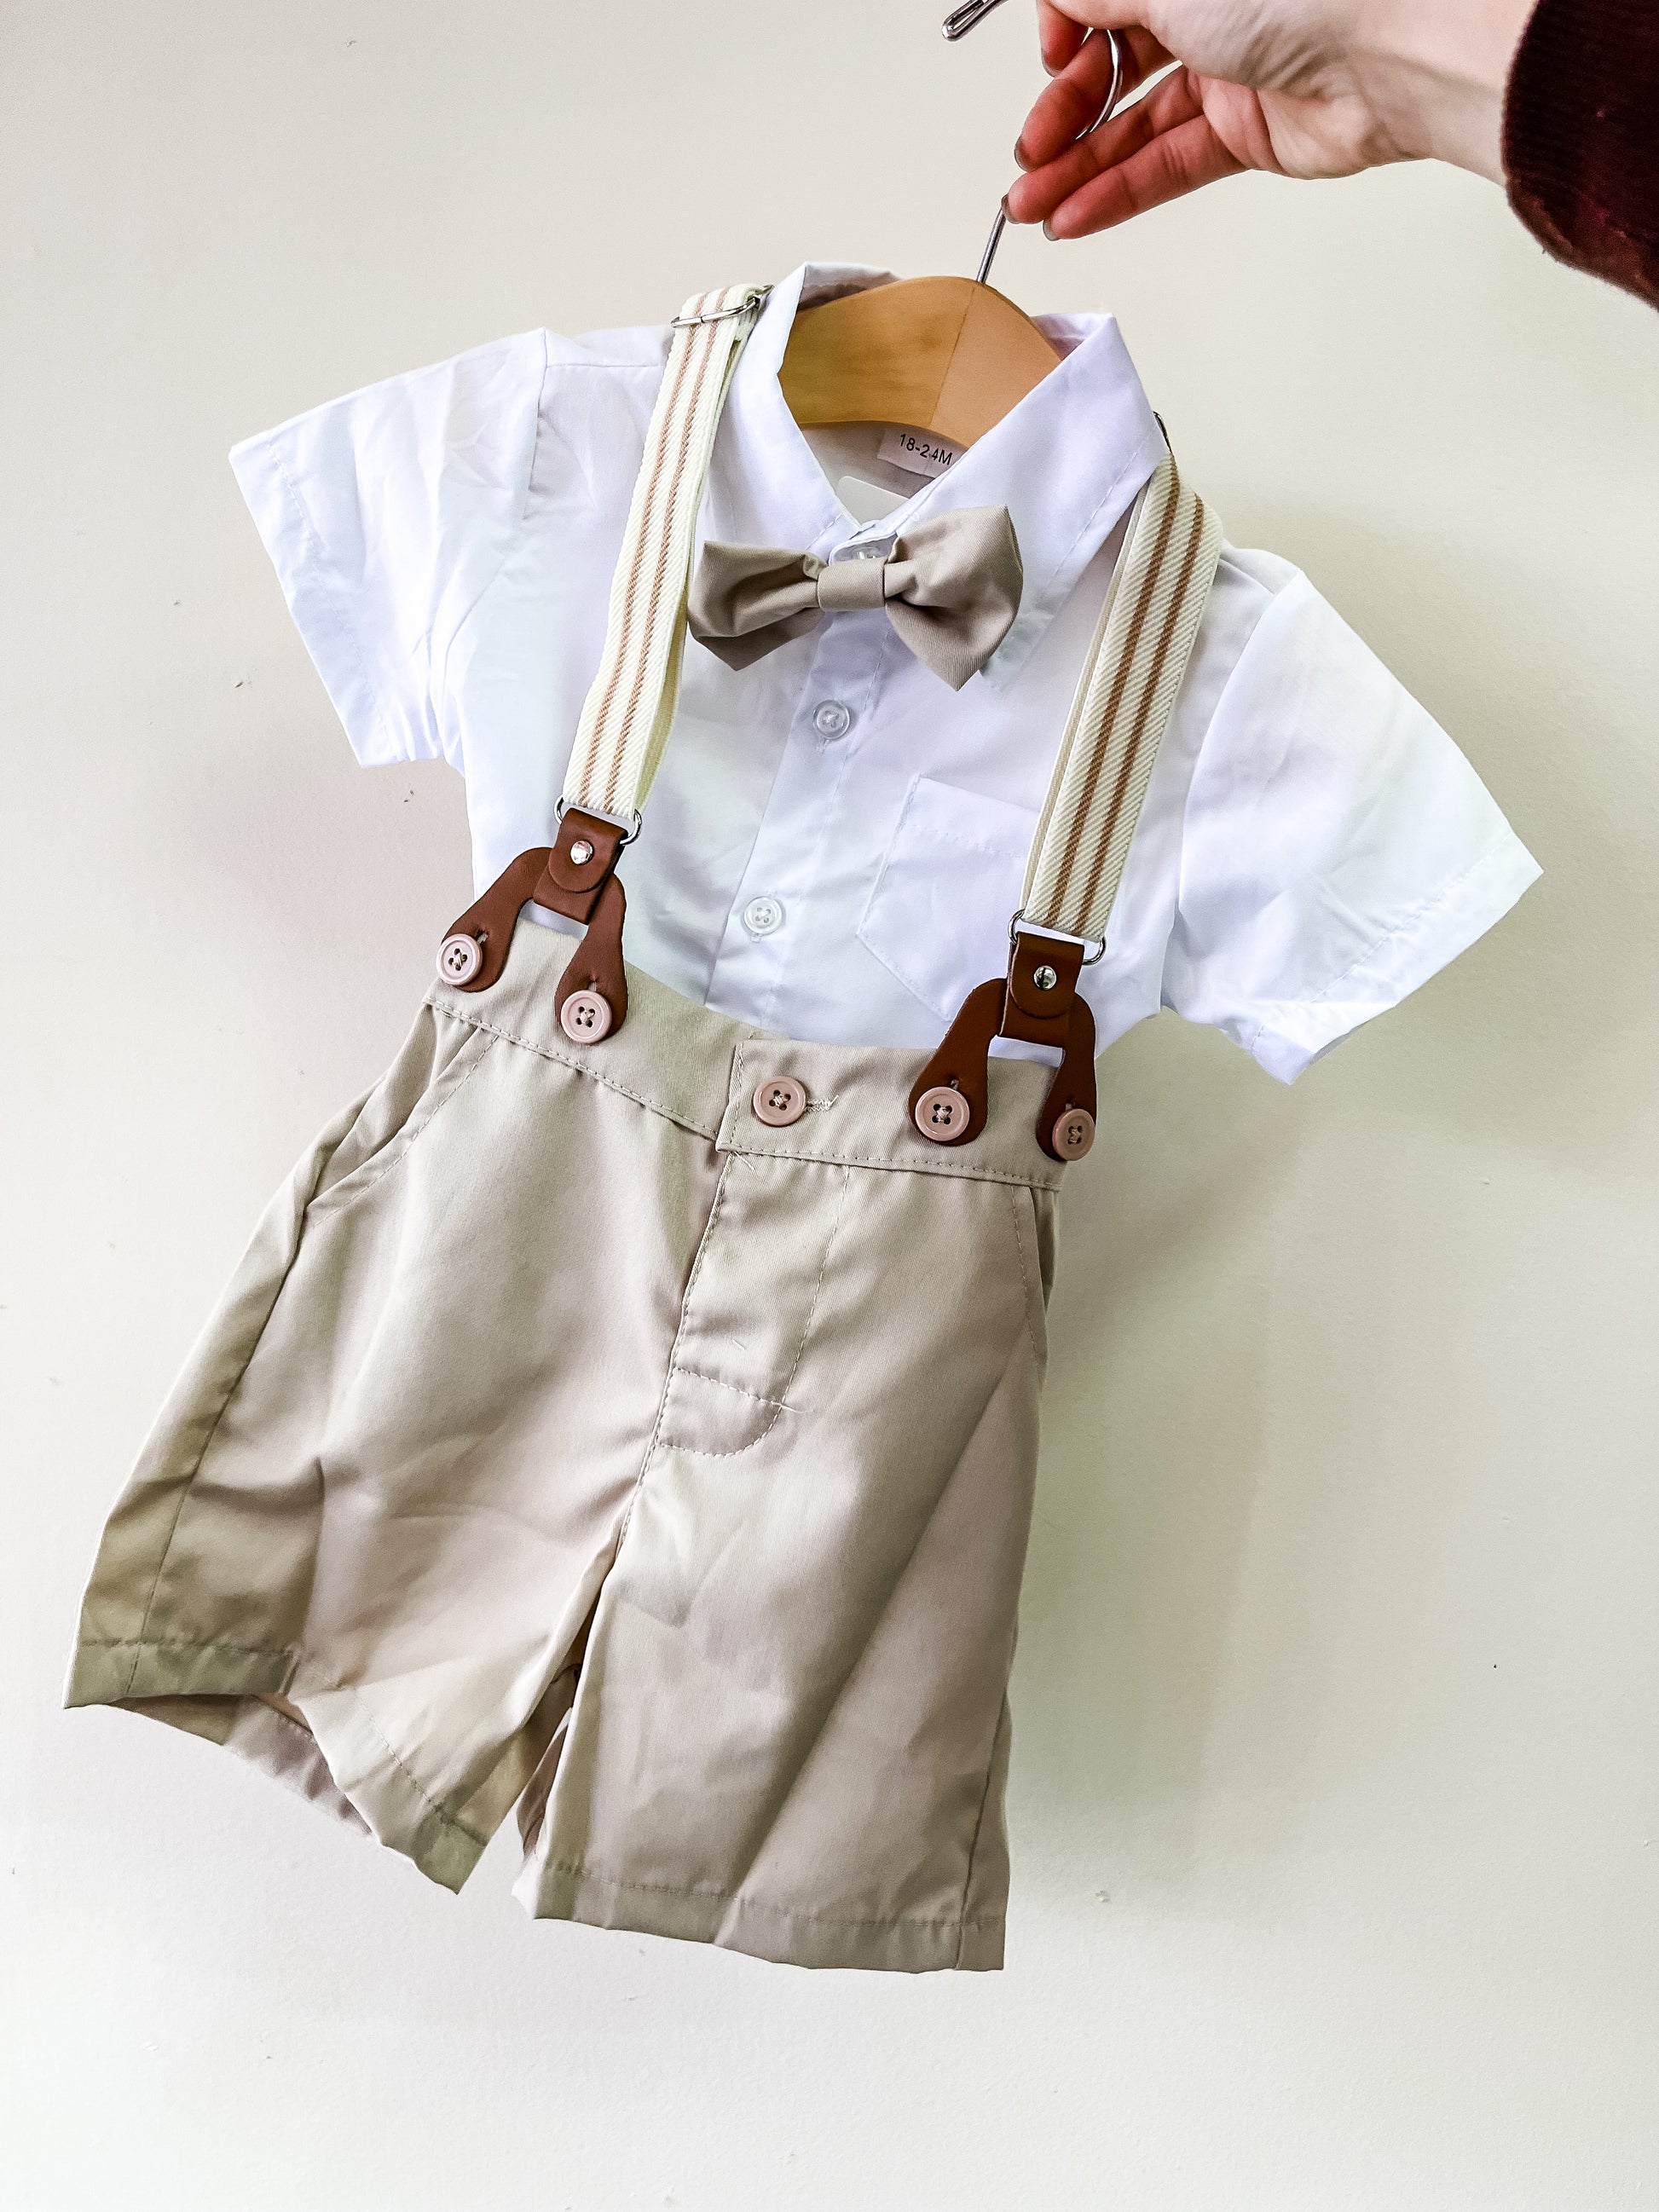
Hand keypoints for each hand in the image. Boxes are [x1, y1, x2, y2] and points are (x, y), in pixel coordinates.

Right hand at [1004, 0, 1532, 241]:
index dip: (1066, 30)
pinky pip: (1167, 165)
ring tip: (1030, 203)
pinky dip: (1118, 192)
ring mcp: (1228, 72)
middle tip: (1030, 155)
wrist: (1391, 52)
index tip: (1052, 57)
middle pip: (1112, 67)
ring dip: (1077, 167)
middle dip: (1062, 114)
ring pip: (1134, 124)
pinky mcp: (1248, 133)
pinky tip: (1075, 215)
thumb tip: (1061, 5)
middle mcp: (1209, 8)